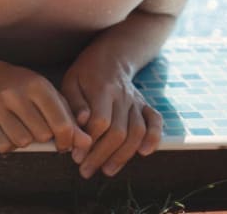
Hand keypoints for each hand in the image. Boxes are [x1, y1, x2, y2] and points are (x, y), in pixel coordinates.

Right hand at [0, 64, 91, 154]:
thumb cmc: (26, 88)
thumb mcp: (49, 95)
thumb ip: (69, 118)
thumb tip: (86, 143)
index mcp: (37, 86)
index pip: (60, 123)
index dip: (67, 139)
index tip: (65, 143)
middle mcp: (15, 94)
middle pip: (42, 135)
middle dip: (45, 138)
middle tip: (41, 129)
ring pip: (22, 142)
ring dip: (27, 141)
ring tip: (24, 127)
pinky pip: (4, 147)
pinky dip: (10, 145)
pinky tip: (10, 130)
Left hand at [61, 60, 161, 178]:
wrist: (110, 57)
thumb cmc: (86, 73)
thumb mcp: (71, 81)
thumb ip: (74, 103)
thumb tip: (81, 122)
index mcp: (102, 88)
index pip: (101, 120)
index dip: (89, 142)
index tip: (76, 156)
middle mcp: (123, 95)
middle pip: (118, 132)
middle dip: (102, 155)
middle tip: (86, 170)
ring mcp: (136, 101)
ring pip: (137, 132)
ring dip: (123, 156)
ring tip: (107, 170)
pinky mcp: (145, 105)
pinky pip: (155, 122)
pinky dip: (154, 138)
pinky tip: (144, 153)